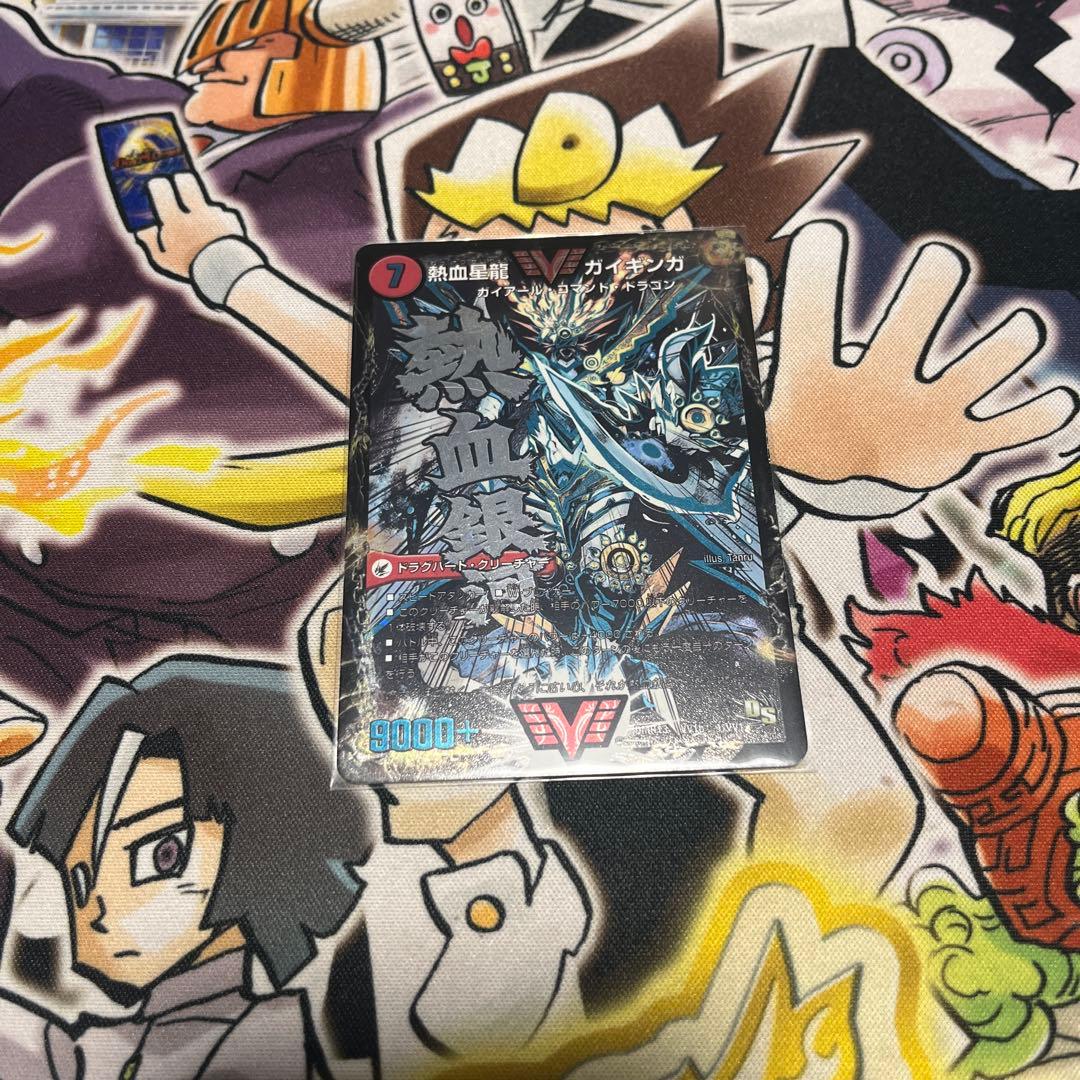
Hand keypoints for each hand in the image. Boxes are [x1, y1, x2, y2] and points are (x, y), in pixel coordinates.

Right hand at [135, 173, 246, 280]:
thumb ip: (151, 243)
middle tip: (179, 181)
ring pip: (207, 202)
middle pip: (187, 182)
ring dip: (205, 209)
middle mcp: (195, 212)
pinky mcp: (232, 221)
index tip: (157, 186)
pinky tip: (219, 236)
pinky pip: (225, 216)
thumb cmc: (191, 267)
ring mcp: (215, 214)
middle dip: (182, 179)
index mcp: (174, 220)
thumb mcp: (164, 259)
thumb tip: (141, 231)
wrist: (227, 275)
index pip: (160, 188)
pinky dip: (221, 222)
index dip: (157, 185)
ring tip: (204, 227)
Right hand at [765, 221, 1076, 490]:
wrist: (834, 490)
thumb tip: (748, 267)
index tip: (826, 232)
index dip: (817, 270)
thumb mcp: (769, 381)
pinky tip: (1058, 399)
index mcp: (817, 381)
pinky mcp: (959, 443)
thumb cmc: (807, 415)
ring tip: (1021, 329)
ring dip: (1010, 343)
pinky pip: (1013, 428)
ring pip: (982, 367)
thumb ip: (758, 322)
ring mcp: (921, 419)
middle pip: (911, 326)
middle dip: (933, 282)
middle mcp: (873, 395)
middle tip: (942, 262)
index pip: (811, 318)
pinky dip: (1040, 415)